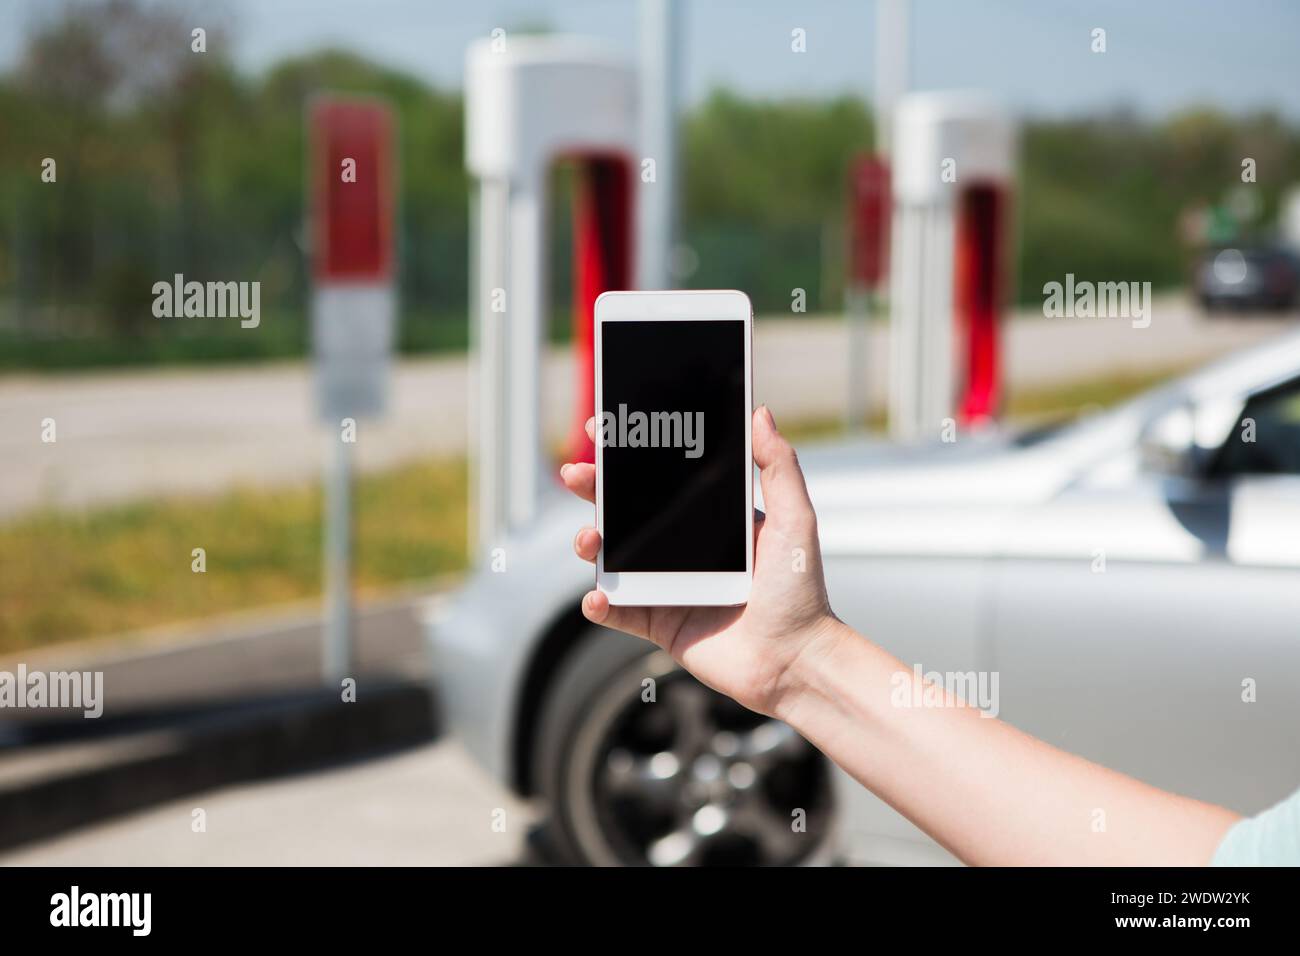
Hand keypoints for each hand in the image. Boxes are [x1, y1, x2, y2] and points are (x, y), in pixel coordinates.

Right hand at [560, 405, 842, 716]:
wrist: (795, 660)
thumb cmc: (800, 591)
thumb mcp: (795, 520)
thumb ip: (779, 467)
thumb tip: (760, 413)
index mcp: (710, 520)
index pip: (661, 479)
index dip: (630, 456)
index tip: (604, 432)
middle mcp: (683, 549)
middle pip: (625, 512)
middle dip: (594, 490)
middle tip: (574, 474)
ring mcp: (667, 586)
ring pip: (612, 559)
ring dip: (589, 544)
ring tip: (589, 540)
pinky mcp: (658, 624)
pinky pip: (617, 611)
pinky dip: (598, 603)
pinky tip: (598, 596)